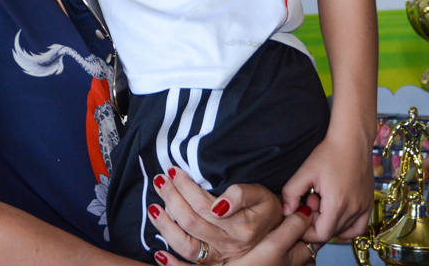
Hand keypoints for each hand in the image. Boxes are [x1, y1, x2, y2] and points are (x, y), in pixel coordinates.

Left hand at [146, 168, 283, 263]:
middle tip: (160, 179)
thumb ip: (241, 195)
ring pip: (186, 245)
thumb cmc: (265, 208)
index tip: (174, 171)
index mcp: (241, 226)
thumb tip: (219, 204)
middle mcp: (229, 244)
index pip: (203, 204)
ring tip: (152, 207)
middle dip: (171, 198)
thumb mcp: (261, 194)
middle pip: (190, 221)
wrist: (276, 232)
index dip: (185, 187)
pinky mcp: (214, 263)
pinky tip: (158, 254)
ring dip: (164, 226)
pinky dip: (172, 264)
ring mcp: (220, 256)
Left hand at [282, 131, 373, 242]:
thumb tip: (287, 212)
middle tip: (311, 201)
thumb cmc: (328, 153)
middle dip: (316, 223)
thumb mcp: (305, 171)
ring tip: (323, 203)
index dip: (307, 231)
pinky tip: (336, 214)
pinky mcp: (369, 204)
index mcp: (337, 204)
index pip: (321, 235)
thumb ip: (291, 193)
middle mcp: (353, 209)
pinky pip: (359, 228)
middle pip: (331, 233)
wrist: (352, 141)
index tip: (301, 215)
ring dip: (329, 223)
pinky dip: (346, 227)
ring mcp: (364, 208)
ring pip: (343, 231)